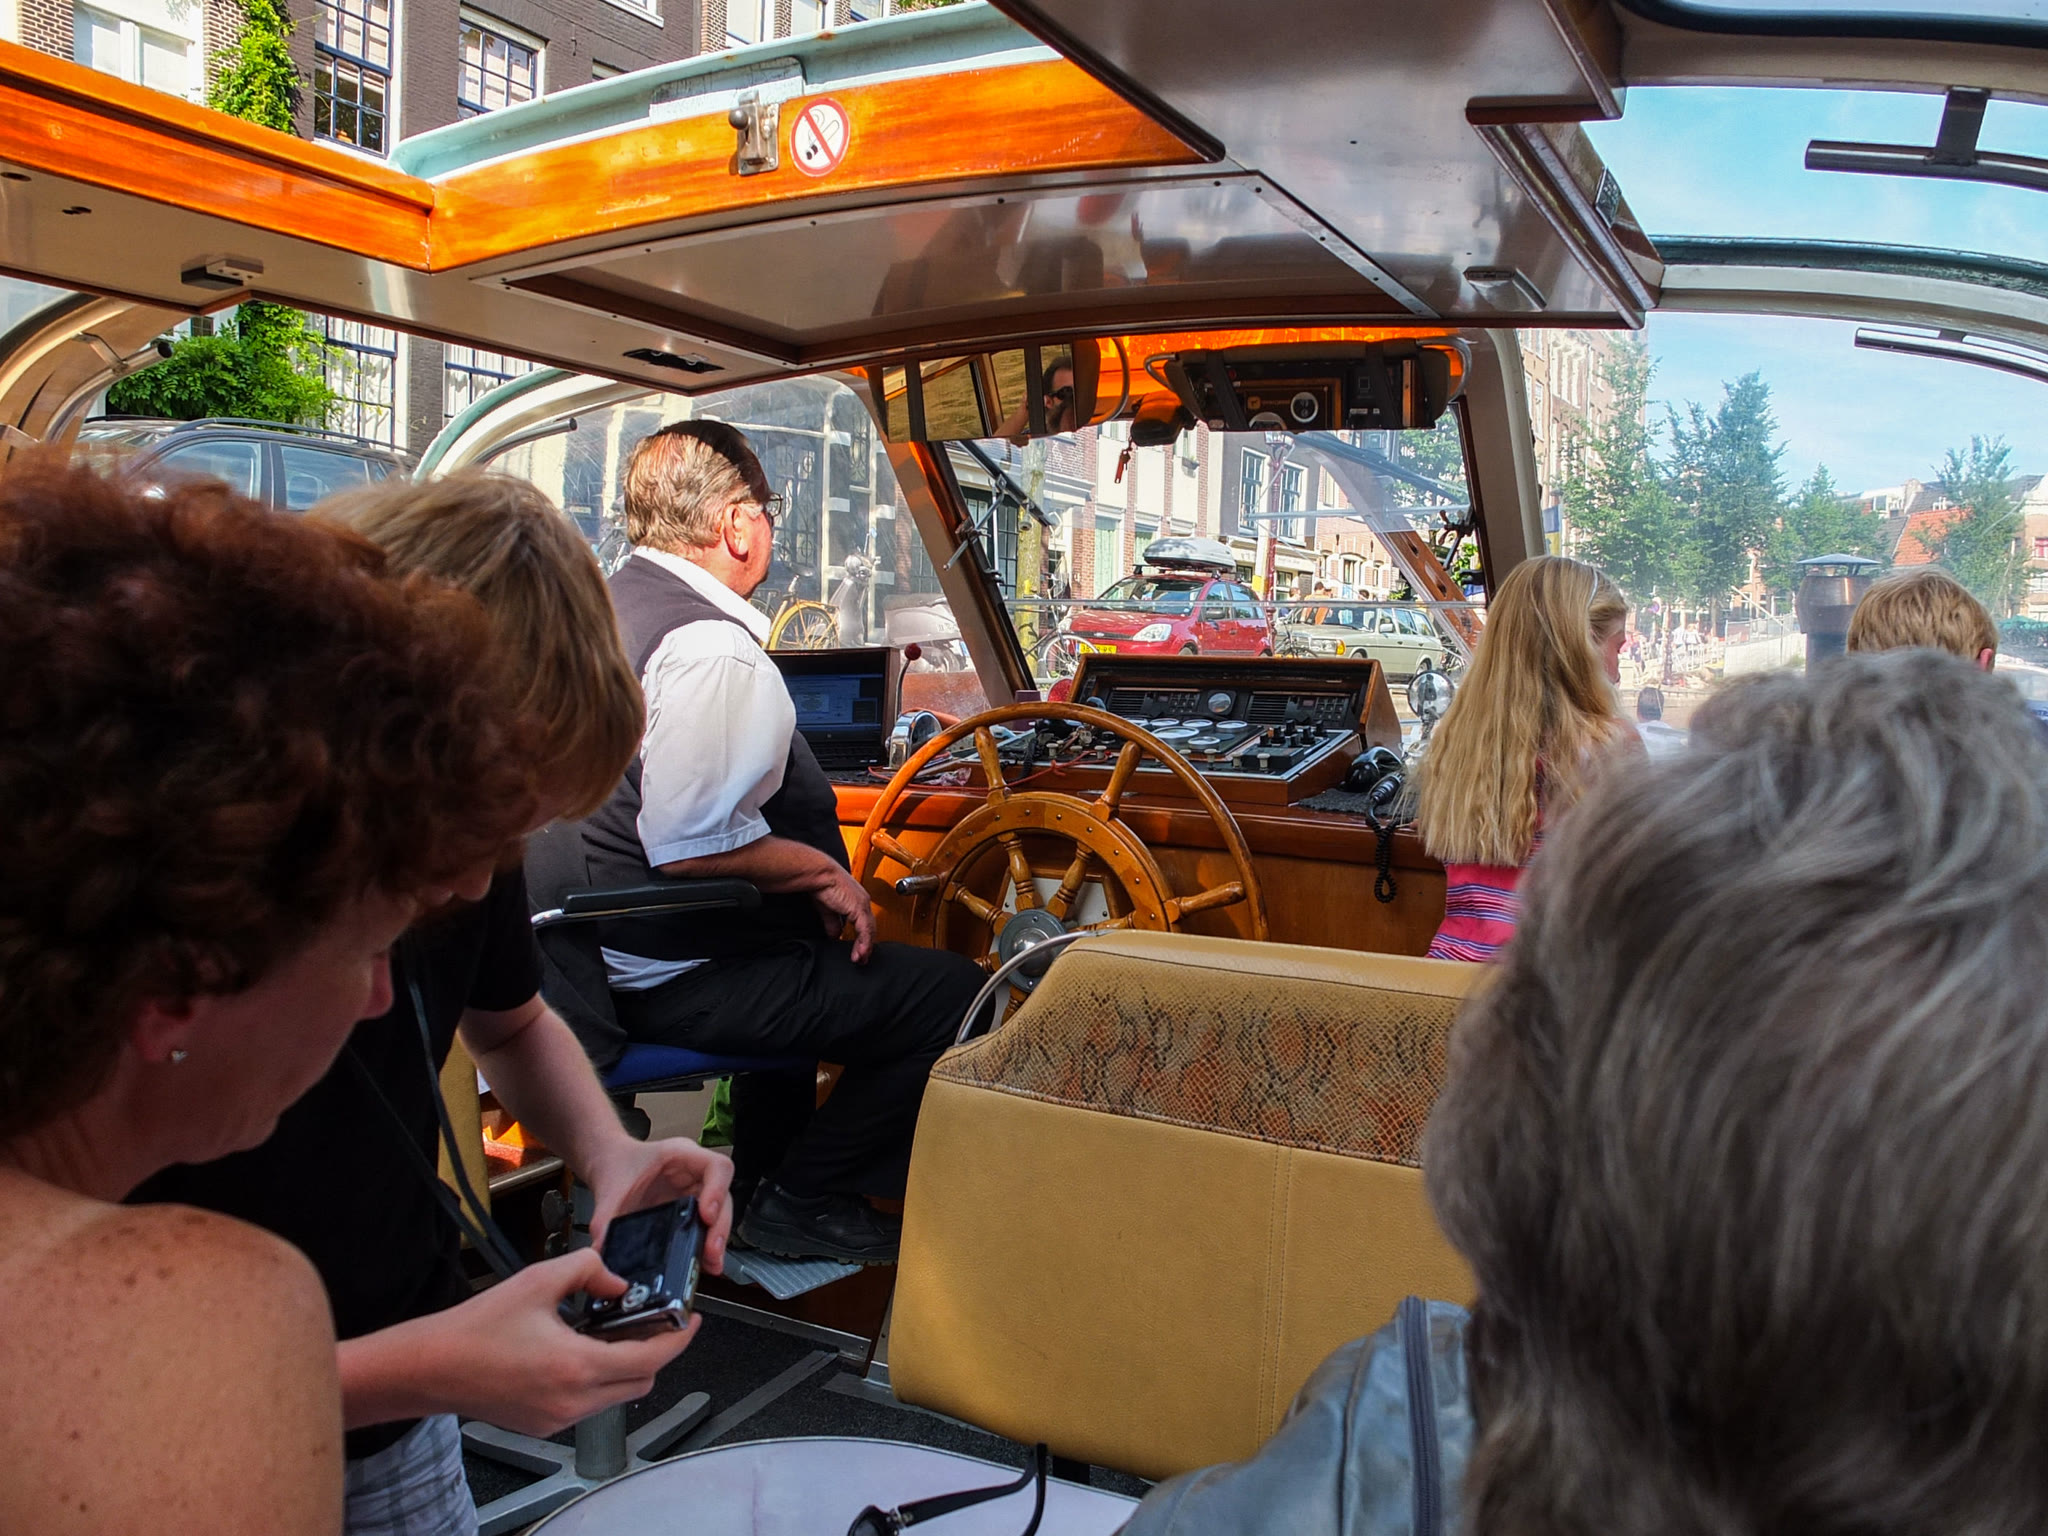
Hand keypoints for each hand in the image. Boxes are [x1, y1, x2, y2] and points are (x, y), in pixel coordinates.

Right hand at [383, 1248, 696, 1436]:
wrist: (431, 1366)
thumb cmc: (476, 1328)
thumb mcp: (538, 1280)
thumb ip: (589, 1269)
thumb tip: (618, 1281)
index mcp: (577, 1365)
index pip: (651, 1358)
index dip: (678, 1338)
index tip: (691, 1320)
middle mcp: (573, 1400)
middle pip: (642, 1381)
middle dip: (656, 1352)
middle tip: (656, 1322)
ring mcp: (558, 1419)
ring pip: (617, 1396)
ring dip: (626, 1366)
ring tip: (614, 1333)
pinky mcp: (544, 1425)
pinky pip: (590, 1405)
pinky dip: (598, 1380)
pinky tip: (582, 1351)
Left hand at [587, 1135, 734, 1273]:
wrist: (610, 1165)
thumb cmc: (618, 1165)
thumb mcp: (610, 1189)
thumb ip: (605, 1219)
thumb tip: (601, 1250)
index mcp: (681, 1156)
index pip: (717, 1167)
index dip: (718, 1191)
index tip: (707, 1215)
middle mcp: (695, 1173)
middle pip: (723, 1196)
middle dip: (719, 1226)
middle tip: (711, 1251)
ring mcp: (695, 1191)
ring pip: (719, 1214)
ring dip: (716, 1239)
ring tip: (710, 1263)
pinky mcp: (691, 1209)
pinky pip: (706, 1225)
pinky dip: (705, 1244)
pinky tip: (703, 1261)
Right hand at [812, 866, 876, 961]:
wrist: (819, 875)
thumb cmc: (821, 885)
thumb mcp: (828, 909)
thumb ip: (833, 923)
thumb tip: (835, 935)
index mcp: (857, 900)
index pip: (864, 923)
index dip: (863, 938)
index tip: (859, 950)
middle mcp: (863, 902)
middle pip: (870, 928)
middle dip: (866, 945)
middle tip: (863, 959)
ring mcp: (862, 905)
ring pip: (869, 931)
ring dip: (865, 947)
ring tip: (861, 960)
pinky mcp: (858, 908)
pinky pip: (865, 930)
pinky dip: (863, 943)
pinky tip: (860, 953)